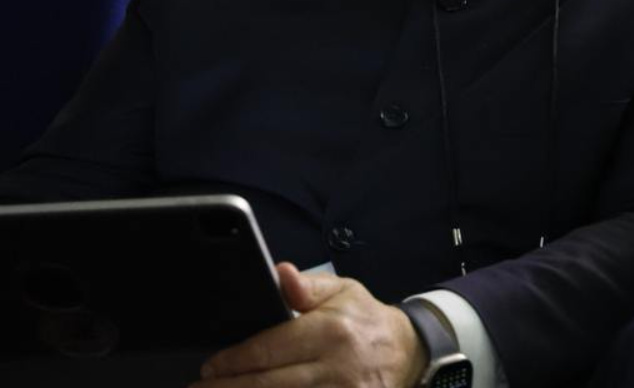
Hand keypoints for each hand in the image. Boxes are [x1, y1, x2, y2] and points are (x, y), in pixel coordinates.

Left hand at [191, 262, 425, 387]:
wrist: (408, 351)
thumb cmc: (365, 321)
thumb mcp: (341, 291)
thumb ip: (304, 287)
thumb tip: (279, 273)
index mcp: (331, 330)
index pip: (269, 349)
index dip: (233, 361)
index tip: (209, 368)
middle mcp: (336, 364)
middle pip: (266, 384)